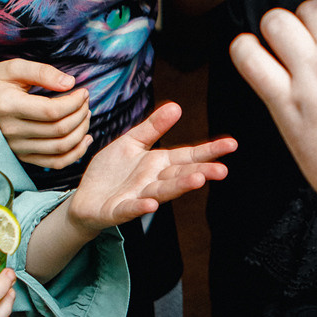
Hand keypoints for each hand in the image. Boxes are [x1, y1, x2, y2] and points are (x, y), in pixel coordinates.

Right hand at [0, 60, 92, 169]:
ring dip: (81, 132)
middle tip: (85, 101)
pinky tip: (85, 139)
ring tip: (85, 115)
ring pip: (60, 147)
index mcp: (8, 106)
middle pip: (59, 130)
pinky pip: (55, 163)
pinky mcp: (22, 157)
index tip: (83, 91)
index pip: (52, 111)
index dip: (75, 102)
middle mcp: (11, 131)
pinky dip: (75, 154)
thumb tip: (70, 83)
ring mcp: (17, 147)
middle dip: (80, 114)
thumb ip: (42, 72)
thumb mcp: (14, 68)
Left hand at [65, 101, 235, 232]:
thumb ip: (153, 127)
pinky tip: (151, 203)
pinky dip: (142, 205)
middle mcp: (154, 181)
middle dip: (201, 171)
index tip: (231, 144)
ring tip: (197, 180)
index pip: (188, 156)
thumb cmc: (111, 171)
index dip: (209, 151)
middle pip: (181, 175)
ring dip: (180, 186)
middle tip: (222, 170)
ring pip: (163, 191)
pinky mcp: (119, 210)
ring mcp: (138, 196)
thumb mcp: (131, 142)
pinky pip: (131, 207)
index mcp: (159, 164)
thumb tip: (176, 106)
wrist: (85, 198)